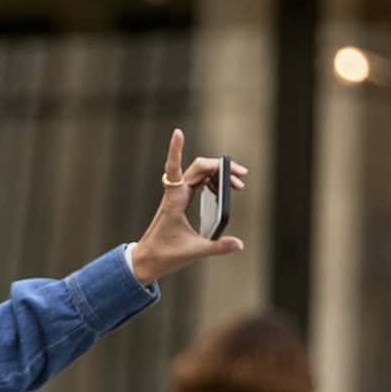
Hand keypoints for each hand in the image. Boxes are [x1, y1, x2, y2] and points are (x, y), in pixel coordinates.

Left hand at [127, 130, 247, 284]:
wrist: (148, 260)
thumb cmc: (164, 254)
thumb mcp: (193, 251)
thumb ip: (217, 247)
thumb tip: (239, 244)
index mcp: (174, 200)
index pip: (174, 168)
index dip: (175, 149)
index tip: (178, 131)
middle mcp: (176, 193)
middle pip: (199, 167)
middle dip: (222, 167)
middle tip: (243, 176)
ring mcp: (178, 195)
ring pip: (200, 173)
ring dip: (220, 174)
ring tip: (239, 186)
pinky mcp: (181, 200)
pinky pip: (199, 182)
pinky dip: (213, 182)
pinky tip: (223, 191)